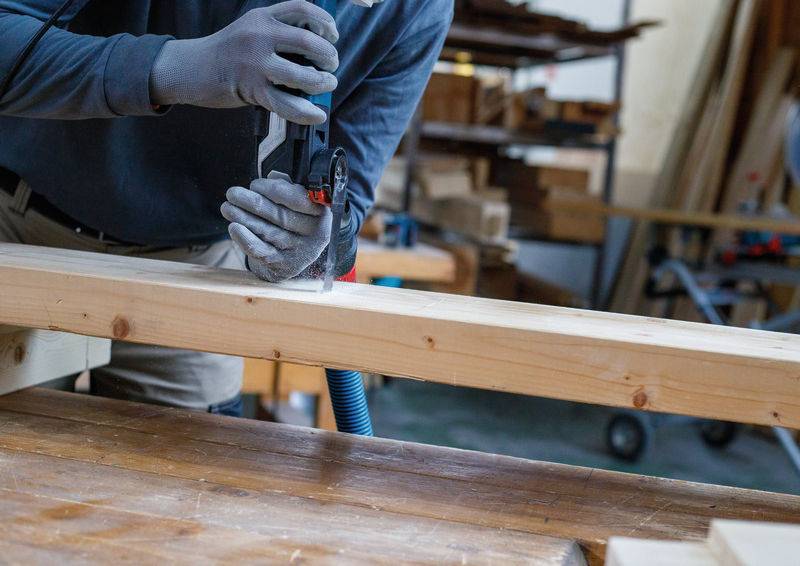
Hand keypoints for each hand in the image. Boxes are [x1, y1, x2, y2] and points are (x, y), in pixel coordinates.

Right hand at [149, 0, 338, 124]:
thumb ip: (279, 32)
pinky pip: (286, 104)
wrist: (191, 68)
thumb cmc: (228, 52)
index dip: (325, 22)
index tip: (332, 35)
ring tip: (327, 84)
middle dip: (328, 56)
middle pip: (308, 42)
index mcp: (262, 17)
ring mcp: (255, 64)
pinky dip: (306, 112)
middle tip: (331, 65)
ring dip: (321, 82)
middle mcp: (259, 36)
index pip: (303, 9)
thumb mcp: (251, 29)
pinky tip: (317, 114)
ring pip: (301, 75)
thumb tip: (318, 48)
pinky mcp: (251, 89)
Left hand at [221, 172, 331, 282]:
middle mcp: (314, 235)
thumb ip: (289, 187)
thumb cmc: (296, 220)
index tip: (255, 185)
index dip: (274, 190)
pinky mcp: (283, 265)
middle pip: (280, 216)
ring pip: (268, 232)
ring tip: (227, 207)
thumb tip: (274, 177)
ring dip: (243, 218)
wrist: (296, 254)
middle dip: (253, 202)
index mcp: (321, 214)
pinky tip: (233, 227)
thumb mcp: (300, 202)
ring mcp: (300, 252)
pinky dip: (246, 239)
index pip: (298, 200)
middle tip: (233, 193)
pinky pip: (262, 251)